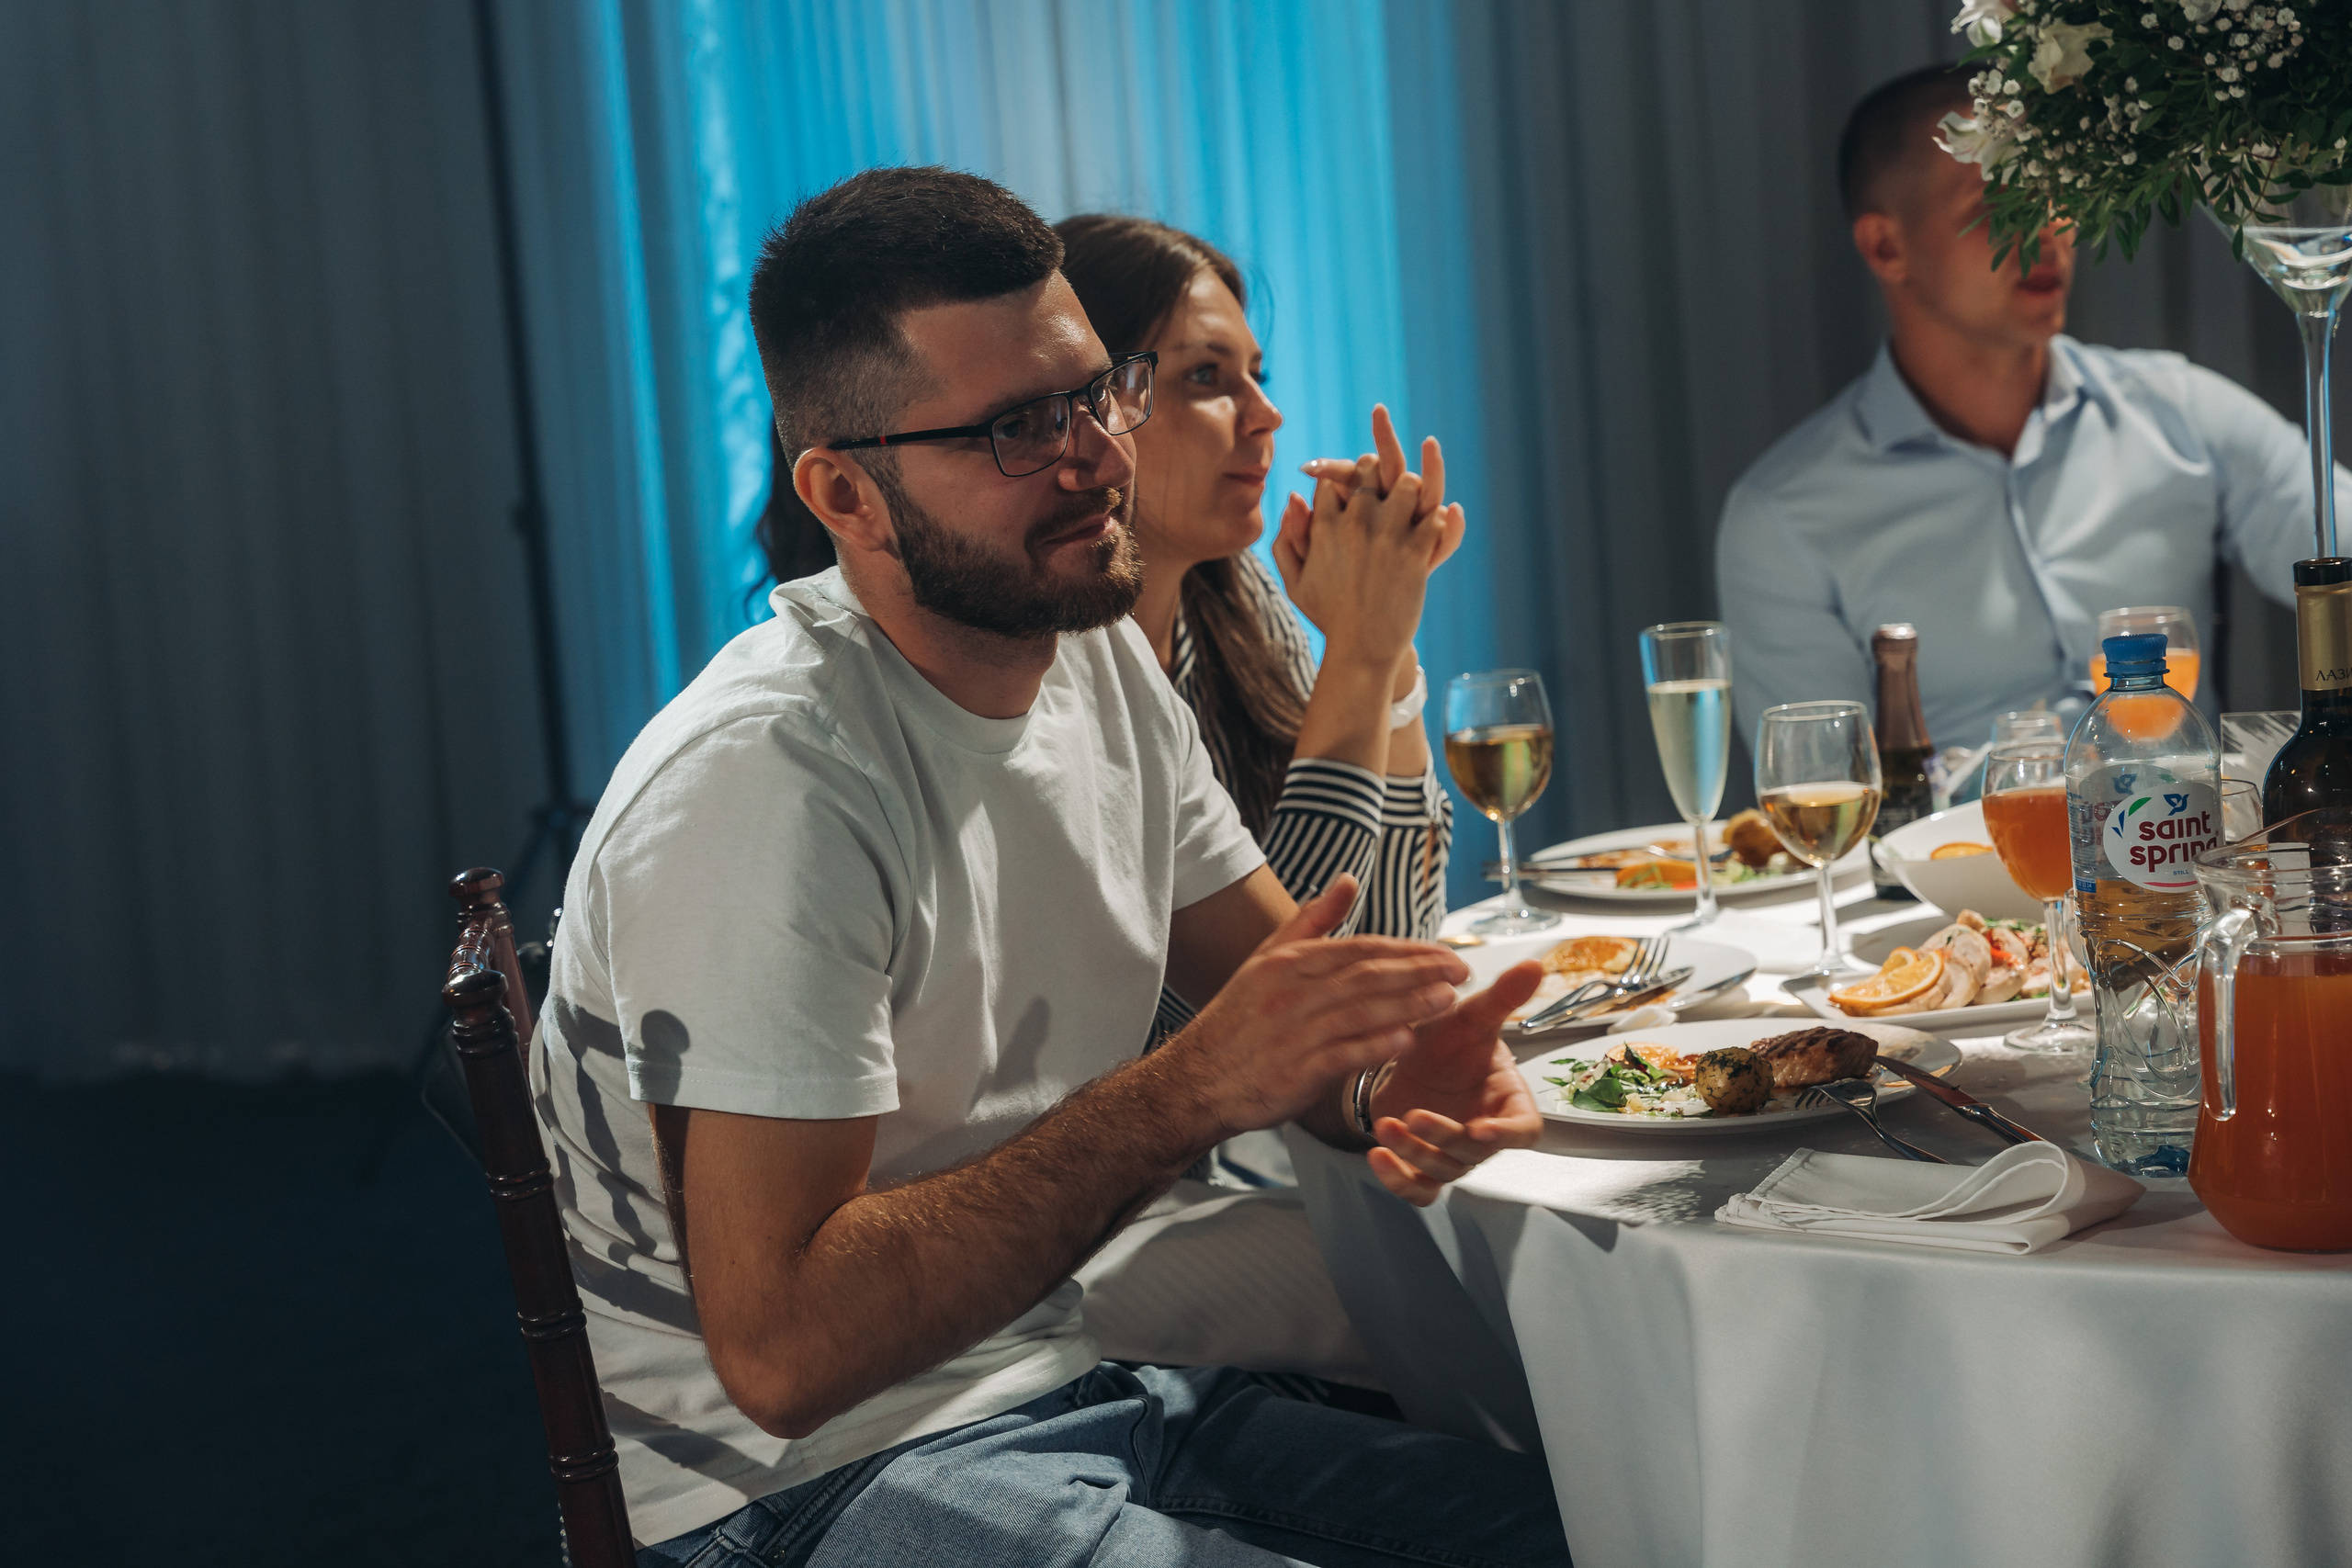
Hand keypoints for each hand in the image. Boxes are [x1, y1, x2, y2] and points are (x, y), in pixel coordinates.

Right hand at [1153, 876, 1469, 1139]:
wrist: (1194, 1081)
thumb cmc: (1238, 1023)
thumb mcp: (1267, 960)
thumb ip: (1311, 921)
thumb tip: (1348, 880)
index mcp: (1288, 963)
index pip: (1360, 948)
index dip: (1408, 950)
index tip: (1445, 954)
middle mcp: (1292, 992)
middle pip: (1368, 975)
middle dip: (1420, 972)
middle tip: (1461, 970)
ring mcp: (1293, 1032)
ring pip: (1362, 1011)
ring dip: (1409, 1005)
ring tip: (1449, 1000)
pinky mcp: (1294, 1071)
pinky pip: (1342, 1055)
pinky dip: (1376, 1047)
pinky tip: (1408, 1040)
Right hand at [1270, 407, 1459, 666]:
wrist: (1361, 650)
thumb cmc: (1328, 618)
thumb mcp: (1296, 582)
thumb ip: (1286, 540)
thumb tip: (1293, 498)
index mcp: (1324, 526)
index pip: (1334, 480)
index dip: (1344, 482)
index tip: (1354, 496)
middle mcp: (1355, 523)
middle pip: (1369, 469)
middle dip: (1378, 474)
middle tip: (1386, 490)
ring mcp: (1387, 535)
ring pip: (1408, 483)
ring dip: (1413, 491)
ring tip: (1413, 507)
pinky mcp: (1415, 553)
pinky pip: (1435, 516)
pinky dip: (1437, 521)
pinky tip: (1431, 532)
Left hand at [1364, 961, 1543, 1204]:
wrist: (1411, 1060)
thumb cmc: (1452, 1041)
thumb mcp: (1472, 1016)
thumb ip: (1503, 997)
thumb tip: (1534, 964)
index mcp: (1506, 1101)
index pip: (1524, 1130)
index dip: (1508, 1134)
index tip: (1484, 1129)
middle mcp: (1483, 1134)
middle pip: (1474, 1151)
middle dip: (1444, 1137)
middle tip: (1416, 1116)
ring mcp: (1452, 1155)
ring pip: (1441, 1169)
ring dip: (1413, 1152)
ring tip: (1387, 1125)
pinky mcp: (1422, 1167)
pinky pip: (1417, 1188)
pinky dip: (1397, 1180)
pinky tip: (1376, 1157)